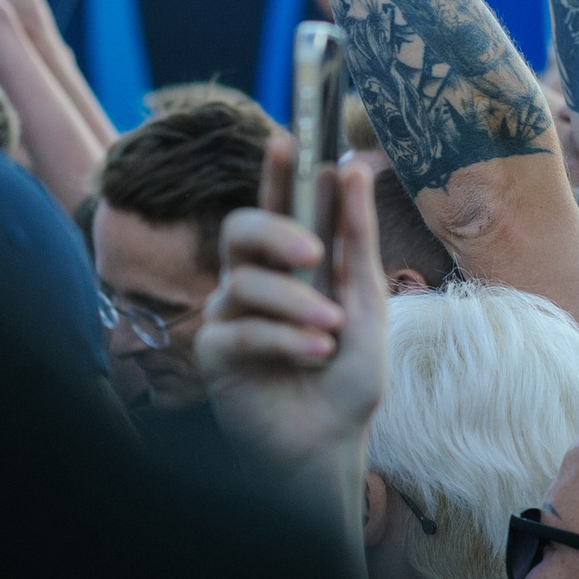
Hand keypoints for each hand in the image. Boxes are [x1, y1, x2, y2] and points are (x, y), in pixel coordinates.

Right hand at [200, 136, 387, 476]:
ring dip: (297, 305)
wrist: (331, 442)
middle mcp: (254, 278)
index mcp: (292, 260)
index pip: (280, 203)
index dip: (278, 170)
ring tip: (330, 332)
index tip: (288, 136)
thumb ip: (355, 236)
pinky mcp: (213, 352)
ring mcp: (229, 313)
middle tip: (314, 253)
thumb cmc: (349, 372)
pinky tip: (313, 354)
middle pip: (241, 228)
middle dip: (277, 231)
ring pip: (247, 282)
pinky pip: (241, 328)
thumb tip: (351, 163)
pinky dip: (284, 339)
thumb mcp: (365, 300)